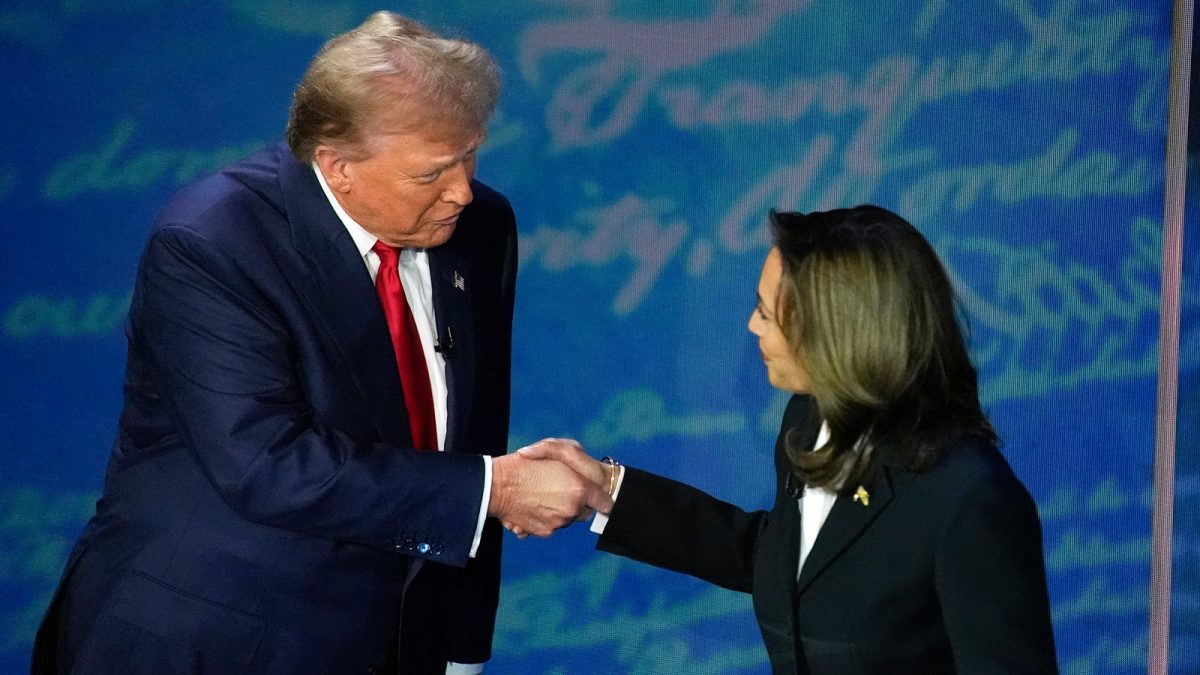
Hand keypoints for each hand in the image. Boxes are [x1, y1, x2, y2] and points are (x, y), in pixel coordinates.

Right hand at [488, 444, 612, 538]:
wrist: (498, 485)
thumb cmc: (526, 463)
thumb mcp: (556, 448)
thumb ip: (577, 460)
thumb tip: (586, 479)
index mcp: (580, 489)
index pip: (605, 502)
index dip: (601, 498)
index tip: (597, 497)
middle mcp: (572, 508)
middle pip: (584, 511)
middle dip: (577, 502)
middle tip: (560, 490)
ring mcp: (559, 522)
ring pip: (568, 519)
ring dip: (560, 510)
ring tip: (542, 495)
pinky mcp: (546, 532)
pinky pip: (553, 526)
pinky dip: (547, 518)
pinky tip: (534, 504)